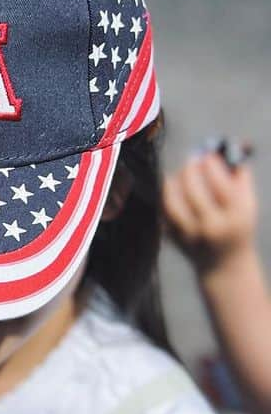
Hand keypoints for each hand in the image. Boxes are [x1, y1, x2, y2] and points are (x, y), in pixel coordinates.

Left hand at [163, 152, 258, 273]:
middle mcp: (214, 227)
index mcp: (237, 216)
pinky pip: (164, 213)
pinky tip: (171, 191)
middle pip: (194, 192)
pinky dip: (166, 199)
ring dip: (173, 183)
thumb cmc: (237, 226)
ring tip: (177, 176)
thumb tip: (227, 147)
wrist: (225, 266)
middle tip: (191, 161)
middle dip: (191, 171)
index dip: (212, 166)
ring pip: (173, 202)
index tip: (207, 155)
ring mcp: (192, 235)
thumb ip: (240, 177)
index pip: (221, 185)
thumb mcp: (248, 206)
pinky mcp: (176, 240)